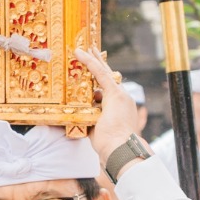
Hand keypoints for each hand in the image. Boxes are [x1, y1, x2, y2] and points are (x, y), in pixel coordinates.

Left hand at [74, 47, 139, 166]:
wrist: (119, 149)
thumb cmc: (109, 145)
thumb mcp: (96, 128)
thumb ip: (90, 118)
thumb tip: (78, 115)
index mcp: (118, 107)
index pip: (107, 89)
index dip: (99, 78)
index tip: (92, 69)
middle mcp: (121, 98)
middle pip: (107, 76)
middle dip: (98, 63)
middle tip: (90, 49)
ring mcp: (120, 94)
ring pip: (103, 72)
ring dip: (91, 60)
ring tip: (80, 50)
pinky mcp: (115, 93)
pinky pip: (99, 73)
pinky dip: (89, 62)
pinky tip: (79, 53)